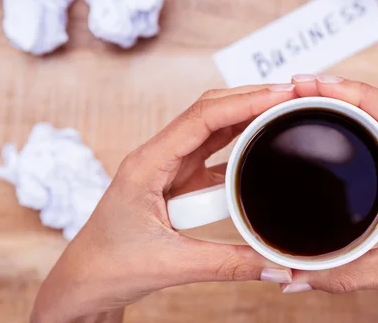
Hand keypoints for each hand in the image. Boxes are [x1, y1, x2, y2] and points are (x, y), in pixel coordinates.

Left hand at [31, 84, 297, 322]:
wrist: (85, 281)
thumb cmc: (109, 266)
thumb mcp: (171, 265)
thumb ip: (227, 264)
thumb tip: (277, 263)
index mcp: (148, 163)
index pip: (201, 118)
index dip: (244, 102)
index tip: (280, 96)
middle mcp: (160, 156)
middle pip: (210, 111)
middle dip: (251, 98)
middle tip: (292, 96)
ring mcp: (171, 167)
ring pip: (214, 128)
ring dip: (248, 116)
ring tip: (285, 110)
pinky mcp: (180, 182)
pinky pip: (216, 155)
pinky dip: (242, 145)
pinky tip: (265, 144)